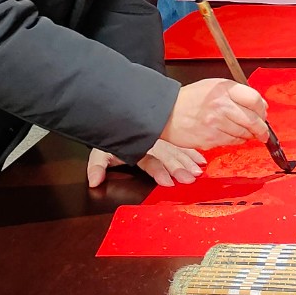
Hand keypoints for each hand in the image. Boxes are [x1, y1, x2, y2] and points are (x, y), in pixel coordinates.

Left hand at [86, 141, 205, 187]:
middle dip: (179, 166)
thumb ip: (97, 166)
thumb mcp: (101, 150)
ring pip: (178, 148)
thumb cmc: (113, 134)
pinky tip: (201, 158)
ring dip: (189, 159)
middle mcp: (153, 142)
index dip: (158, 171)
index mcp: (138, 147)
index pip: (150, 160)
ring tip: (199, 169)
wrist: (118, 113)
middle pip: (168, 155)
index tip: (168, 181)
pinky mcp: (170, 136)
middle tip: (190, 177)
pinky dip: (193, 151)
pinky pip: (184, 143)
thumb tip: (94, 180)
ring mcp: (163, 139)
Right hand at [160, 78, 269, 149]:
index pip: (254, 99)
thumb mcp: (214, 86)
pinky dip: (236, 141)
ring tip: (245, 132)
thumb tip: (259, 106)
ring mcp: (216, 123)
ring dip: (248, 135)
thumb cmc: (190, 99)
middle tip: (263, 132)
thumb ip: (236, 93)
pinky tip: (231, 136)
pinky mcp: (211, 138)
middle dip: (261, 128)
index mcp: (224, 89)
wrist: (166, 113)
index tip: (263, 114)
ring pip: (243, 133)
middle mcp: (222, 105)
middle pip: (253, 120)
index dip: (262, 109)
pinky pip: (231, 142)